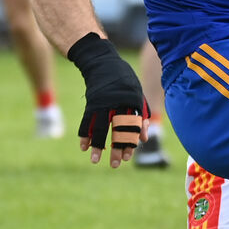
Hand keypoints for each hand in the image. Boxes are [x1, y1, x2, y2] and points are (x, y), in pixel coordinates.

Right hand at [66, 32, 149, 167]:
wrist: (103, 63)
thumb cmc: (124, 82)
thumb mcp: (137, 95)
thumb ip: (142, 117)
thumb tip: (144, 139)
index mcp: (133, 102)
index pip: (134, 126)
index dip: (131, 142)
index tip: (128, 157)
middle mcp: (119, 104)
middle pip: (118, 130)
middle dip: (117, 148)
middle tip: (116, 165)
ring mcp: (103, 103)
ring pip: (99, 127)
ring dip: (97, 145)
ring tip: (95, 160)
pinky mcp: (91, 103)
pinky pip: (86, 121)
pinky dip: (84, 134)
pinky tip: (84, 147)